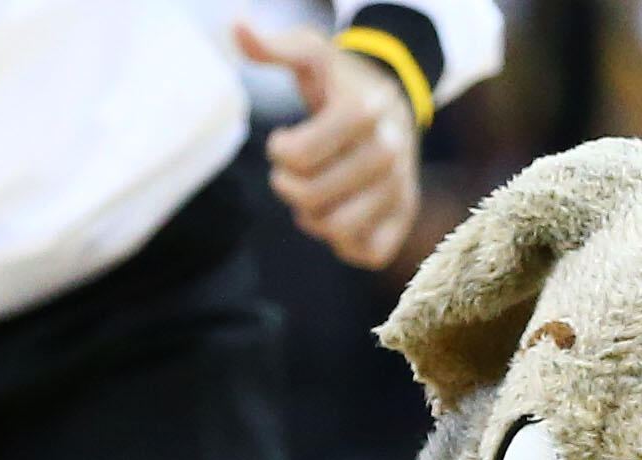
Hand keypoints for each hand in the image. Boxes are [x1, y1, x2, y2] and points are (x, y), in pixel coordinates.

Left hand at [240, 20, 421, 268]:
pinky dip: (345, 243)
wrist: (396, 99)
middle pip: (312, 198)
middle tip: (293, 171)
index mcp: (362, 111)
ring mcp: (399, 187)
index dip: (278, 151)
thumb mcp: (310, 53)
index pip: (296, 157)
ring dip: (313, 218)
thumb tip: (236, 25)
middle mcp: (388, 152)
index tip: (284, 139)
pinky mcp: (405, 214)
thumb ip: (272, 46)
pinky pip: (369, 252)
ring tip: (314, 195)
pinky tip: (337, 215)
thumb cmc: (340, 79)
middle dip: (289, 187)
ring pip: (338, 230)